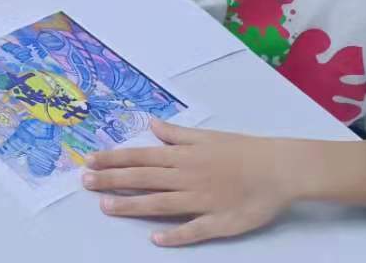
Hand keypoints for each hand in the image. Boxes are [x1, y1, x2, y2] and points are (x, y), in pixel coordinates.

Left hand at [83, 120, 302, 246]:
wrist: (279, 168)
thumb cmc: (242, 150)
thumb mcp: (206, 136)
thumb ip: (176, 134)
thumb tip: (152, 124)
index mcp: (182, 156)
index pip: (140, 156)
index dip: (113, 159)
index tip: (90, 161)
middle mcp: (187, 176)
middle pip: (143, 178)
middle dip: (112, 180)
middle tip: (85, 183)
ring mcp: (202, 200)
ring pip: (160, 203)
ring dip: (132, 206)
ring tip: (106, 207)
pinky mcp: (220, 222)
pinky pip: (194, 230)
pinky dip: (175, 235)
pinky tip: (156, 240)